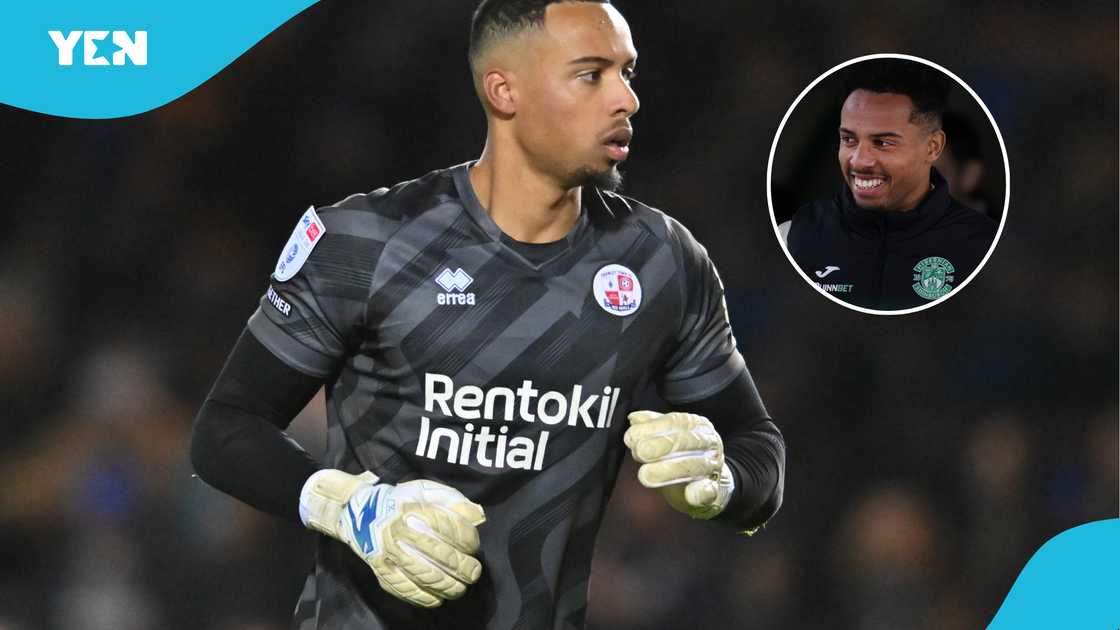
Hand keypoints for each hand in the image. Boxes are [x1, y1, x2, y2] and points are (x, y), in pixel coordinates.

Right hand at [299, 470, 485, 607]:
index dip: (467, 539)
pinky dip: (424, 597)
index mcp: (413, 509)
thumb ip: (453, 500)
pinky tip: (438, 598)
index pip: (448, 527)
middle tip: (474, 573)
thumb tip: (477, 516)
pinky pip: (404, 588)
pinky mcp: (380, 569)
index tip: (474, 546)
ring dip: (447, 586)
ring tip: (460, 588)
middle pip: (439, 554)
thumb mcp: (425, 490)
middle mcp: (400, 531)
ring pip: (423, 575)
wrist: (360, 511)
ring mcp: (388, 553)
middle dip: (463, 567)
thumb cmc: (401, 501)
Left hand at [624, 410, 733, 518]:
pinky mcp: (716, 490)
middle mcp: (709, 442)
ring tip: (645, 475)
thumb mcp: (668, 436)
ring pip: (696, 466)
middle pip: (686, 441)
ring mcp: (713, 466)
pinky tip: (691, 494)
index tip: (631, 436)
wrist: (709, 480)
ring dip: (670, 470)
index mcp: (697, 425)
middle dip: (661, 446)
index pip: (676, 421)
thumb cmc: (684, 454)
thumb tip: (634, 419)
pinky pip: (711, 490)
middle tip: (640, 452)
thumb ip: (651, 427)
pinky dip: (701, 492)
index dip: (653, 427)